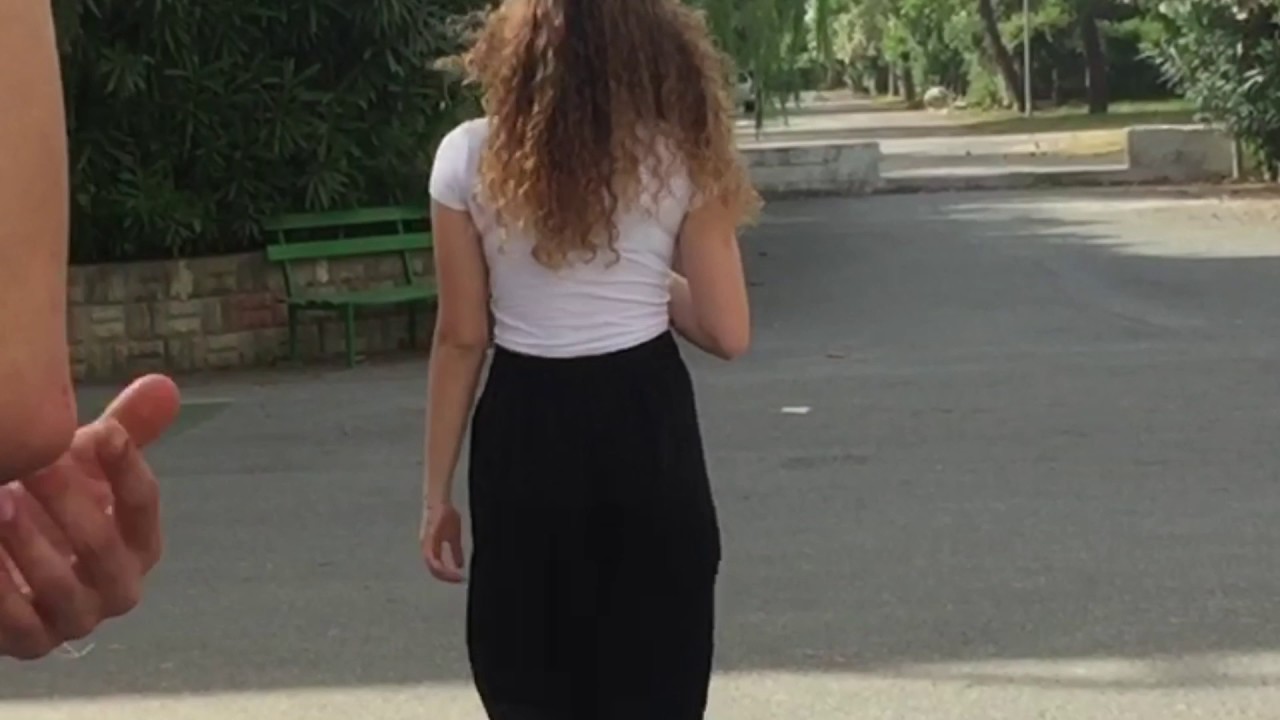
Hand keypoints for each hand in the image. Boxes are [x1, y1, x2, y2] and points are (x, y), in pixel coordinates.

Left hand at [0, 374, 179, 659]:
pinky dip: (1, 584)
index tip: (100, 433)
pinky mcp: (33, 644)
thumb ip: (127, 431)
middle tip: (36, 461)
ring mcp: (77, 620)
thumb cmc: (58, 511)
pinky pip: (16, 621)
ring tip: (0, 499)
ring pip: (59, 584)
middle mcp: (120, 588)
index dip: (124, 467)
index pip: (143, 503)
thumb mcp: (90, 469)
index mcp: (142, 545)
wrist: (18, 568)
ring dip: (26, 542)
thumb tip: (164, 386)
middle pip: (100, 544)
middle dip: (66, 500)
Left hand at [421, 503, 464, 583]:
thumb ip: (456, 552)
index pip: (438, 569)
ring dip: (445, 574)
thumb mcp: (454, 537)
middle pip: (434, 571)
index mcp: (432, 550)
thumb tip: (459, 566)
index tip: (461, 579)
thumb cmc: (445, 517)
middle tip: (460, 580)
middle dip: (447, 578)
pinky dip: (441, 566)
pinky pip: (432, 558)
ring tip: (457, 577)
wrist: (440, 502)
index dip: (448, 576)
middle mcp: (426, 550)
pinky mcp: (428, 540)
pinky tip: (451, 568)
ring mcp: (426, 545)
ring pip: (432, 567)